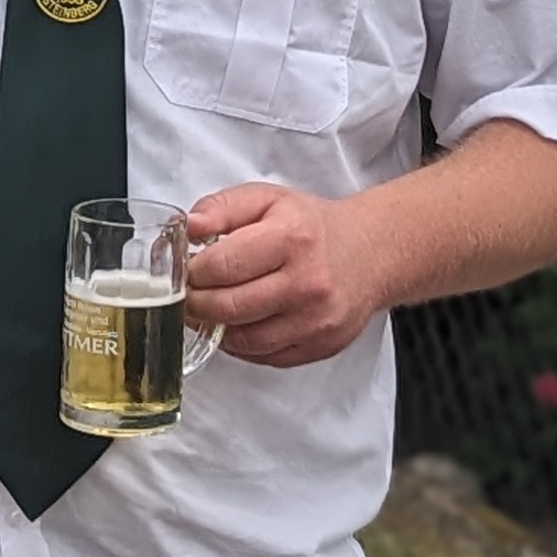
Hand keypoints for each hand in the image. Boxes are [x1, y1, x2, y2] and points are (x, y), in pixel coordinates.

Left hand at [185, 182, 388, 368]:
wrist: (368, 254)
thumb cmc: (312, 227)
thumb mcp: (267, 199)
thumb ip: (222, 207)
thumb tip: (190, 226)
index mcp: (291, 238)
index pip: (222, 266)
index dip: (194, 271)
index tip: (187, 269)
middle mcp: (307, 282)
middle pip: (229, 307)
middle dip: (196, 303)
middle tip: (189, 294)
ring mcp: (316, 320)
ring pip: (244, 339)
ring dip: (216, 327)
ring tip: (209, 309)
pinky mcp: (320, 346)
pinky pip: (265, 357)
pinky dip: (242, 344)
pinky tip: (238, 324)